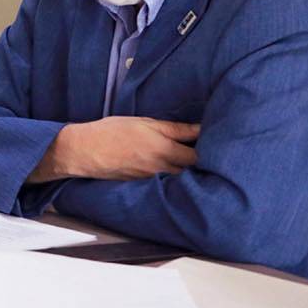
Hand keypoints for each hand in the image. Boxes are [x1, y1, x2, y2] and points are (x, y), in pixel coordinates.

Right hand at [27, 117, 199, 183]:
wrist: (86, 151)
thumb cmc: (113, 131)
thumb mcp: (144, 122)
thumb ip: (174, 128)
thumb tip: (199, 128)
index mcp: (165, 149)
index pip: (200, 155)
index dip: (214, 151)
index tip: (221, 144)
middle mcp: (163, 168)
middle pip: (195, 171)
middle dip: (206, 165)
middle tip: (215, 156)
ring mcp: (154, 179)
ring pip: (182, 179)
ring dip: (191, 173)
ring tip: (201, 166)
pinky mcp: (145, 185)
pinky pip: (167, 183)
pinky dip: (174, 178)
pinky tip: (176, 172)